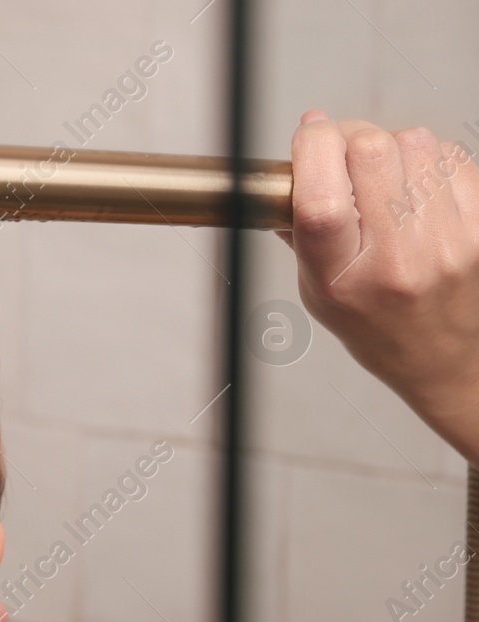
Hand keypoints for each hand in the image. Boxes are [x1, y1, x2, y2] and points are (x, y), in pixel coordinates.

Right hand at [286, 110, 478, 462]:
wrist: (444, 356)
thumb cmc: (377, 325)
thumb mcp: (317, 290)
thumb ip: (302, 230)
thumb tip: (298, 161)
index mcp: (343, 279)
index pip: (321, 198)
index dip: (312, 149)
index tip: (308, 137)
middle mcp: (397, 260)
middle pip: (371, 150)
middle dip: (349, 136)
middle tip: (343, 150)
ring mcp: (447, 241)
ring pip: (414, 142)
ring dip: (392, 147)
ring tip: (385, 179)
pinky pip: (452, 157)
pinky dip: (430, 160)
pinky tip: (418, 188)